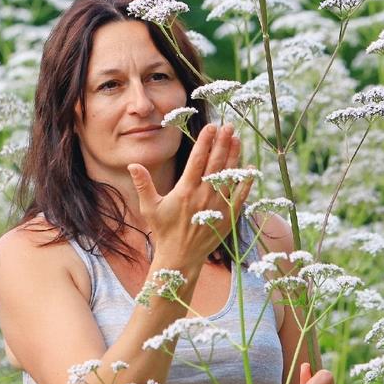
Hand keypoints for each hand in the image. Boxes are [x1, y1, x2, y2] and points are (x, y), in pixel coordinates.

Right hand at [127, 123, 252, 266]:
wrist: (181, 257)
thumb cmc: (164, 231)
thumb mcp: (150, 207)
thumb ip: (143, 184)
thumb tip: (133, 164)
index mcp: (185, 191)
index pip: (197, 160)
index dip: (205, 142)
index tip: (211, 127)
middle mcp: (203, 196)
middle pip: (216, 164)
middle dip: (222, 143)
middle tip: (228, 126)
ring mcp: (217, 206)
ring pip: (228, 176)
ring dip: (234, 156)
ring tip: (237, 139)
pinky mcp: (228, 217)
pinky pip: (240, 196)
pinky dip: (245, 182)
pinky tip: (249, 168)